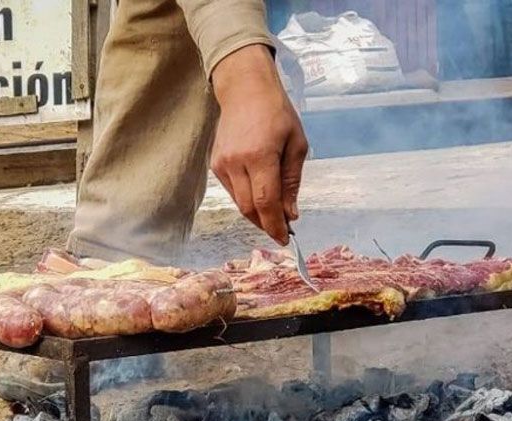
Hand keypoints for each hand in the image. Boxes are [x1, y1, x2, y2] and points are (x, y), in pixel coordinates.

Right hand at [210, 44, 309, 245]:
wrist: (244, 89)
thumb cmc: (276, 113)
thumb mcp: (296, 145)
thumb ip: (292, 182)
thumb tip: (290, 214)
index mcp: (260, 156)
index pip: (266, 202)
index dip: (275, 225)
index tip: (285, 239)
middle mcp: (236, 162)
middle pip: (250, 208)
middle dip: (267, 224)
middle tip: (283, 229)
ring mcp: (222, 164)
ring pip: (240, 203)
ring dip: (258, 214)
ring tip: (275, 214)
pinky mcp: (215, 165)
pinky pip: (233, 192)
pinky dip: (248, 199)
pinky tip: (260, 195)